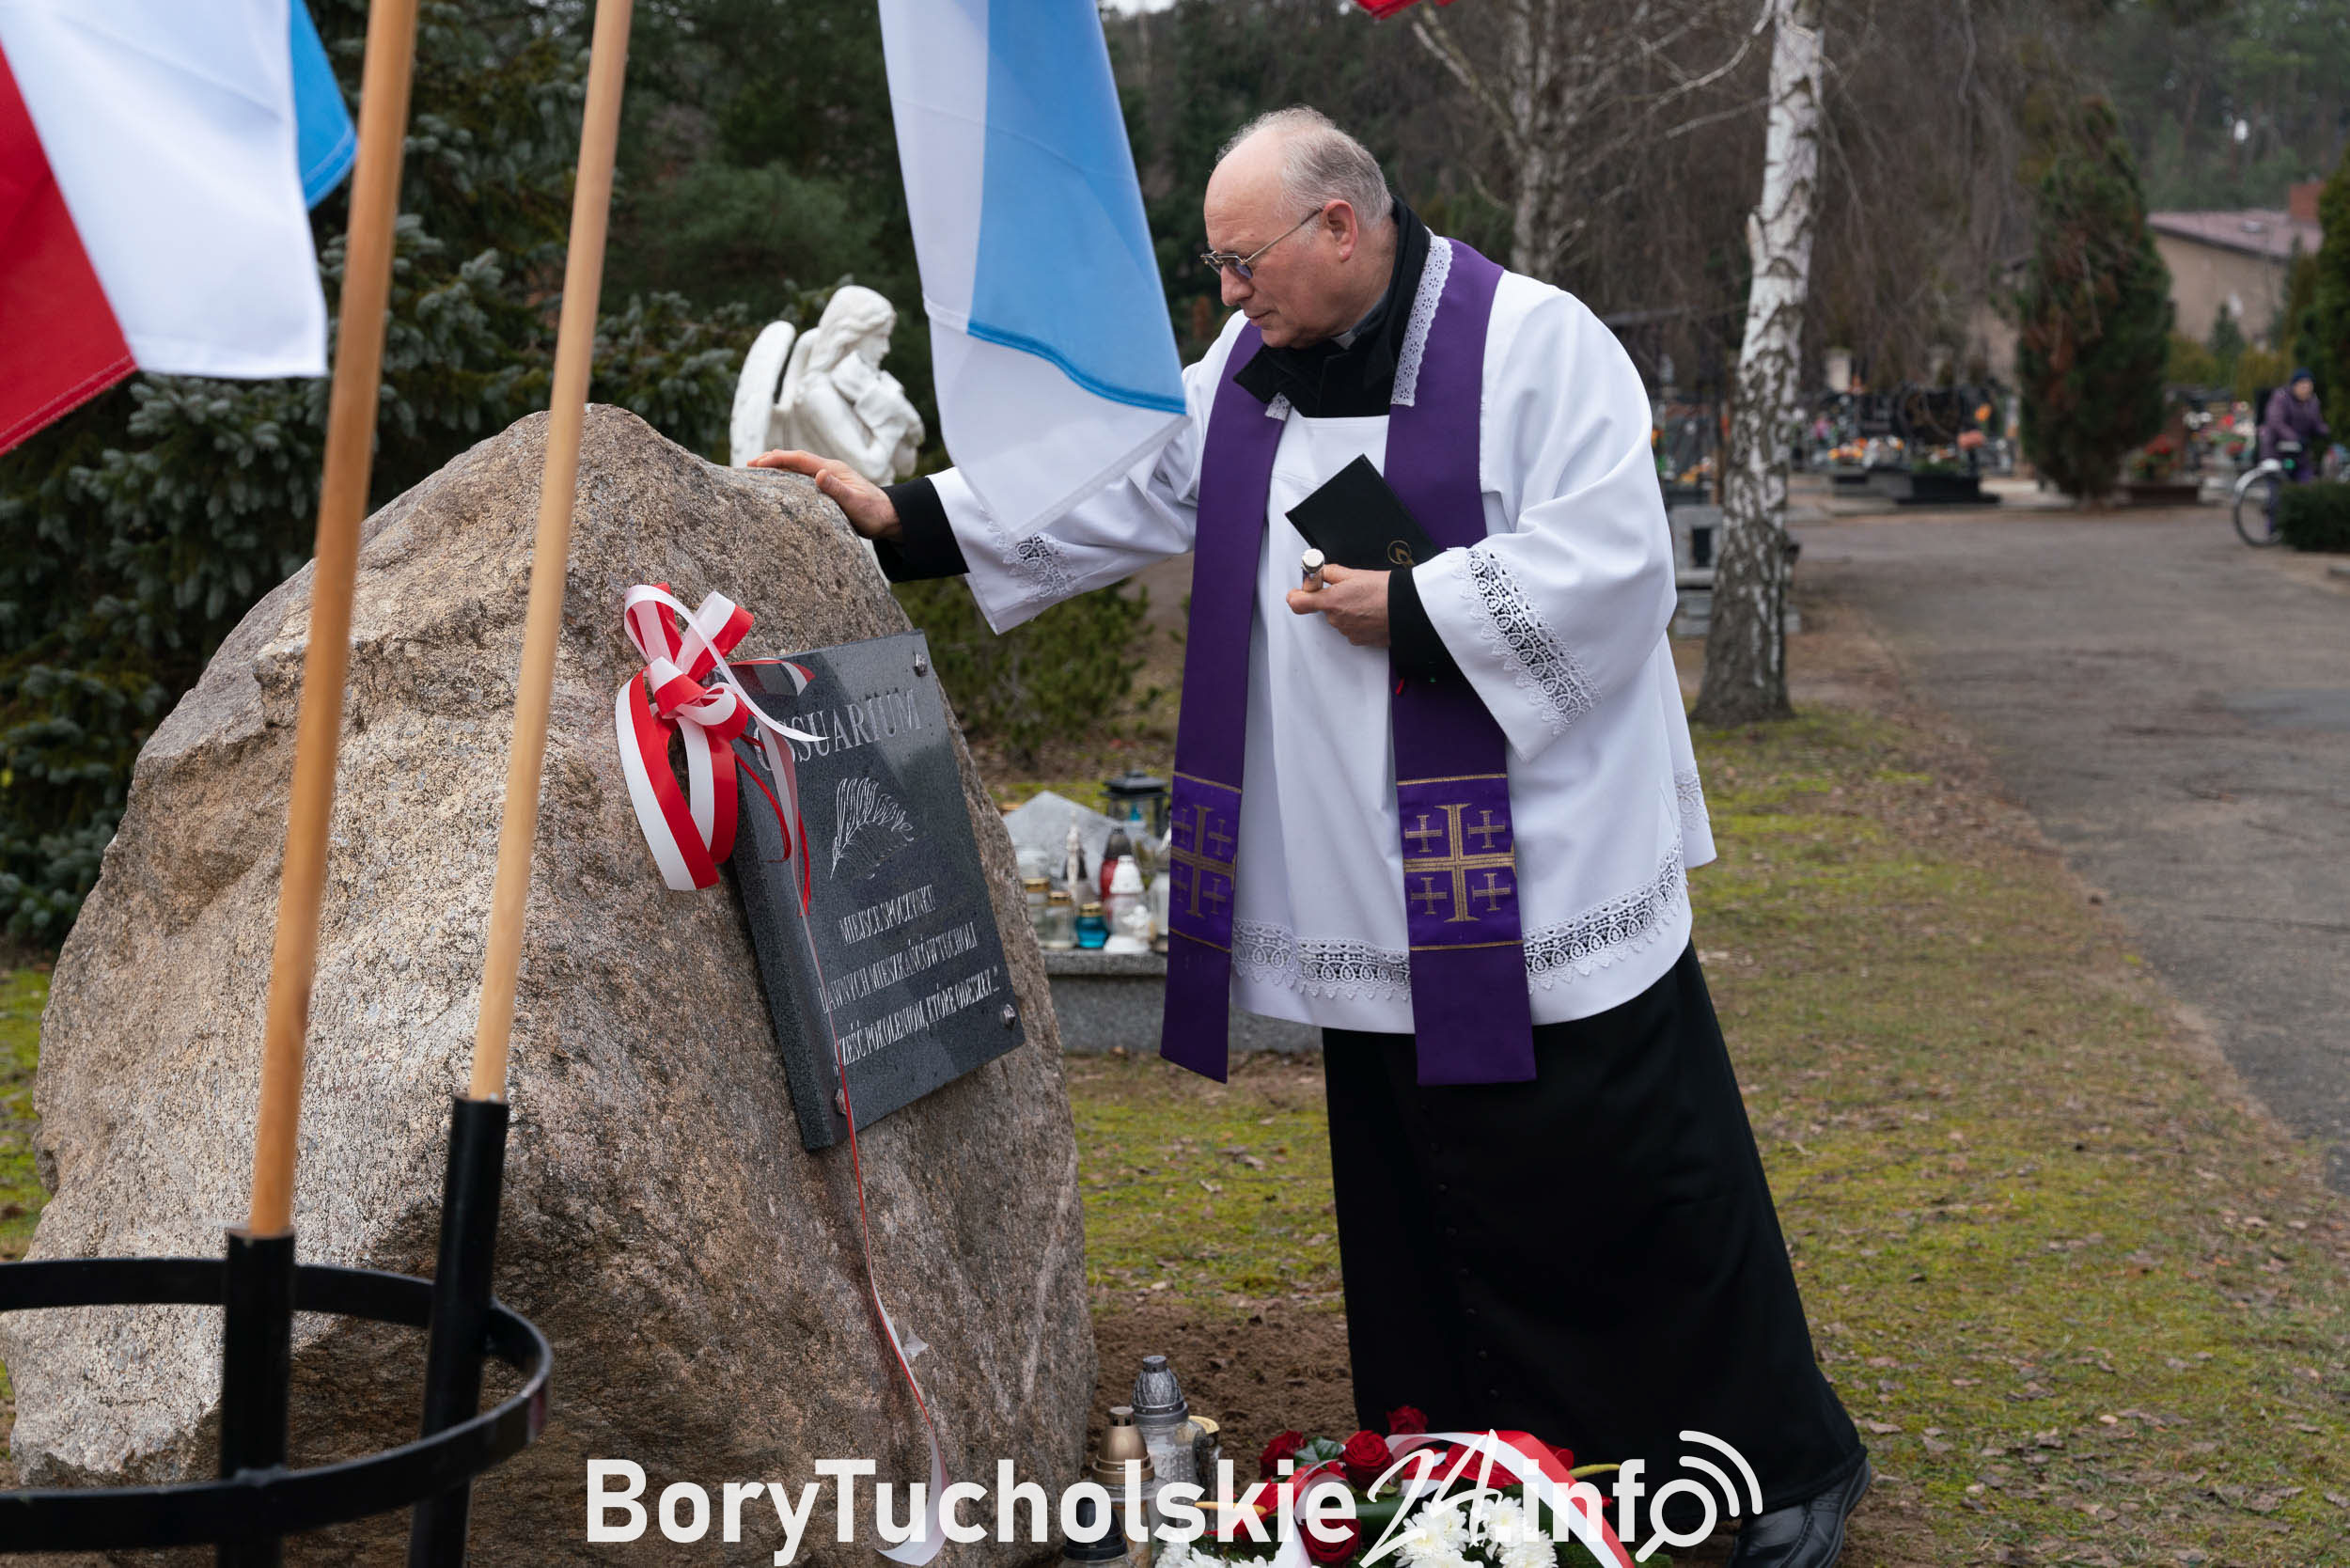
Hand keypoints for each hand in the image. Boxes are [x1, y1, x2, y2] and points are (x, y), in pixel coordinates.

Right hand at [748, 449, 902, 541]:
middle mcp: (828, 471)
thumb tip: (820, 474)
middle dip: (772, 460)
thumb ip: (839, 490)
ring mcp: (828, 479)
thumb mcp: (856, 504)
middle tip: (749, 465)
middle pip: (795, 460)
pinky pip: (803, 480)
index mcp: (832, 470)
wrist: (890, 517)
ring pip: (797, 469)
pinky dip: (788, 478)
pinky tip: (778, 486)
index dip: (777, 459)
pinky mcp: (828, 489)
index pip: (799, 459)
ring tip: (757, 472)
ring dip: (778, 468)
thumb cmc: (874, 512)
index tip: (758, 462)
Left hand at [1285, 563, 1388, 646]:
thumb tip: (1322, 572)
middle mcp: (1337, 620)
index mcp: (1332, 601)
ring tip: (1366, 601)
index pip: (1298, 603)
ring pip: (1339, 619)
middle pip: (1324, 609)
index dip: (1296, 595)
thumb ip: (1332, 573)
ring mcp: (1348, 632)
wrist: (1408, 607)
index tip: (1300, 591)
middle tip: (1351, 590)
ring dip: (1347, 610)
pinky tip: (1371, 612)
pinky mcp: (1360, 640)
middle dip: (1333, 599)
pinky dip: (1358, 621)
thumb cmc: (1386, 591)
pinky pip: (1352, 629)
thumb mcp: (1355, 573)